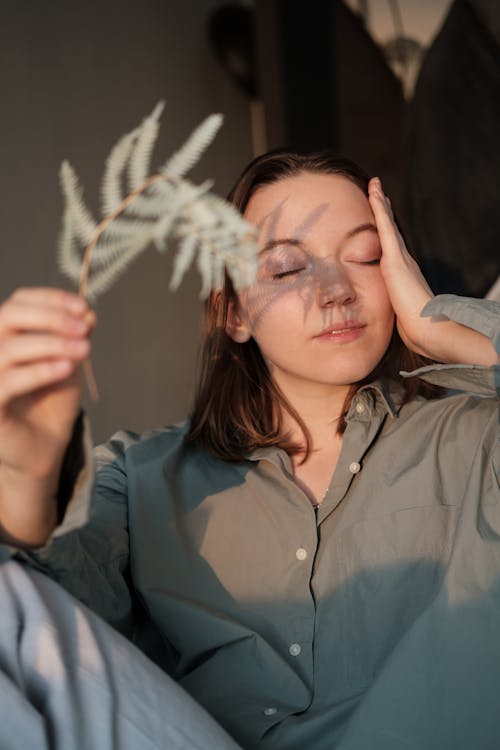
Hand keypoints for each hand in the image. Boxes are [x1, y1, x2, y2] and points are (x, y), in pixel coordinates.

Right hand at [0, 287, 94, 480]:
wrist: (44, 448)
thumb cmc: (51, 404)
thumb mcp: (69, 365)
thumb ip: (75, 339)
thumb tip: (88, 313)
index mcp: (7, 335)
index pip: (19, 302)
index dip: (50, 299)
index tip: (83, 307)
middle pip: (8, 316)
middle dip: (50, 317)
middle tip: (83, 328)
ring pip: (10, 348)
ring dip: (52, 343)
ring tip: (84, 349)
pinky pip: (9, 382)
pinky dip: (40, 371)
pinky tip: (67, 369)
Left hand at [368, 177, 435, 357]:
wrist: (425, 328)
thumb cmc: (414, 327)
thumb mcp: (400, 314)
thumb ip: (397, 309)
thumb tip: (395, 318)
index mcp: (403, 274)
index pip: (391, 247)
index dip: (387, 231)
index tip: (382, 218)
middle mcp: (403, 262)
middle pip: (391, 230)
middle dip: (384, 212)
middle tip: (378, 192)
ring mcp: (400, 258)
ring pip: (388, 224)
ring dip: (380, 204)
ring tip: (374, 185)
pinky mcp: (395, 258)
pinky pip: (384, 227)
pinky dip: (379, 209)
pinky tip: (374, 194)